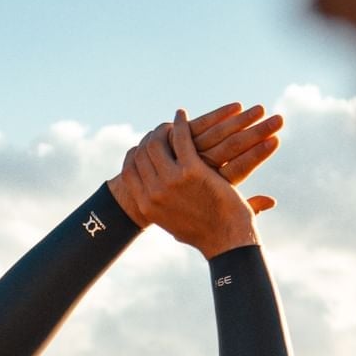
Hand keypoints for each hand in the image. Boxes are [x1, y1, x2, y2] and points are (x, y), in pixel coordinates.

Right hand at [112, 108, 275, 257]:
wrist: (226, 240)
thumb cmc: (204, 235)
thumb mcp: (172, 224)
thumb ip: (160, 209)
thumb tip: (151, 204)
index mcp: (147, 206)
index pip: (129, 171)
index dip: (135, 154)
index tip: (144, 146)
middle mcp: (155, 192)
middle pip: (142, 153)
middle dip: (150, 138)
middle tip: (161, 130)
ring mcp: (172, 180)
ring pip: (157, 142)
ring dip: (164, 128)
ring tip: (173, 123)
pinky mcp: (192, 169)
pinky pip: (181, 137)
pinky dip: (181, 123)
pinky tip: (183, 115)